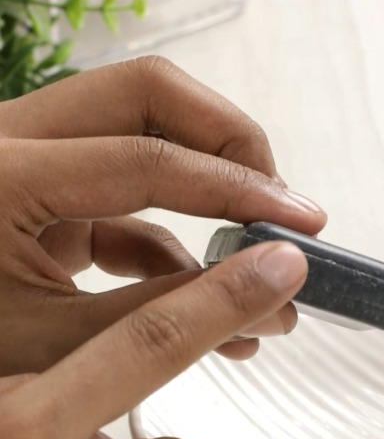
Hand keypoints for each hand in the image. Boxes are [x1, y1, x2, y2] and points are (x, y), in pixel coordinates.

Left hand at [0, 55, 325, 375]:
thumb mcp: (53, 343)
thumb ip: (161, 315)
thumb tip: (262, 292)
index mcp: (1, 173)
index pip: (146, 158)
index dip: (235, 188)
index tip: (299, 221)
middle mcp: (11, 140)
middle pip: (147, 95)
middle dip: (228, 144)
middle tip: (279, 203)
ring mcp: (24, 159)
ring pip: (138, 131)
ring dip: (204, 186)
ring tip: (255, 261)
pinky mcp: (35, 190)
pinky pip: (120, 190)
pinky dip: (167, 235)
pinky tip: (204, 291)